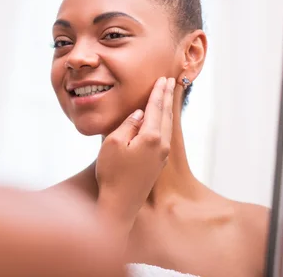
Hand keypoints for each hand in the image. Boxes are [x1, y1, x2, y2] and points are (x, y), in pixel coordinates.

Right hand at [95, 77, 174, 231]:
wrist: (120, 205)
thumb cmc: (111, 174)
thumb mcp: (113, 143)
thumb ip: (127, 125)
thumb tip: (139, 114)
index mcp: (150, 137)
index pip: (155, 108)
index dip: (158, 92)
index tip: (163, 78)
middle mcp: (161, 145)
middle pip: (165, 114)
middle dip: (167, 96)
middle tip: (171, 81)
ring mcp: (161, 156)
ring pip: (167, 125)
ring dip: (168, 108)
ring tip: (169, 95)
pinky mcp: (158, 164)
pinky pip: (165, 135)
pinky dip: (165, 121)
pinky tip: (162, 120)